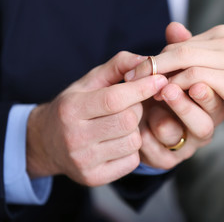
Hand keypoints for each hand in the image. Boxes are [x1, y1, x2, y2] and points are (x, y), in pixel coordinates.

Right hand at [26, 52, 167, 185]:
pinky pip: (132, 161)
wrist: (46, 143)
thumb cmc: (74, 106)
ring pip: (133, 141)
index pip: (113, 99)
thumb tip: (147, 61)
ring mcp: (84, 161)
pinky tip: (118, 142)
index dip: (141, 88)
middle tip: (130, 106)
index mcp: (71, 109)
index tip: (160, 79)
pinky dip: (132, 149)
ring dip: (135, 130)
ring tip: (121, 125)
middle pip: (128, 121)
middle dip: (137, 109)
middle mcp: (74, 137)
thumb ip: (117, 66)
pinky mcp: (94, 177)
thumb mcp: (89, 81)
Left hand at [126, 23, 223, 144]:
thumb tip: (173, 33)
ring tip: (139, 90)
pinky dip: (175, 86)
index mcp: (222, 36)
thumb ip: (201, 54)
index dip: (156, 59)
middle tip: (128, 79)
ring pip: (181, 59)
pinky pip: (194, 77)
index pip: (179, 43)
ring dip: (157, 75)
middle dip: (148, 64)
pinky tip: (164, 97)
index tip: (138, 74)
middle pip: (175, 47)